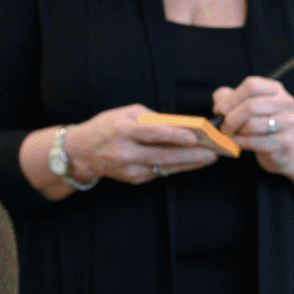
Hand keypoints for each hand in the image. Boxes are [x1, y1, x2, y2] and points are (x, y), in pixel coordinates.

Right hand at [50, 105, 218, 190]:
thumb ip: (152, 119)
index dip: (174, 136)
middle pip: (163, 155)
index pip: (152, 134)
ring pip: (165, 167)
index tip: (195, 137)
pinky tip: (192, 162)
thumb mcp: (126, 114)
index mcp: (123, 131)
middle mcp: (125, 152)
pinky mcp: (133, 179)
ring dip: (189, 163)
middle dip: (191, 155)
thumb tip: (181, 125)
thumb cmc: (107, 127)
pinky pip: (160, 172)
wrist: (81, 152)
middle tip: (213, 153)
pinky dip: (177, 167)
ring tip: (209, 158)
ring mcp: (129, 169)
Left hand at [213, 76, 293, 175]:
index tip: (220, 110)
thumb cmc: (259, 124)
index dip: (232, 98)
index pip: (251, 86)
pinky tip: (238, 142)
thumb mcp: (242, 106)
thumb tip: (220, 106)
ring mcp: (289, 121)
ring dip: (237, 132)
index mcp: (275, 89)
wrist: (282, 148)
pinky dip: (241, 143)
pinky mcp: (286, 141)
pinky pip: (256, 142)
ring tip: (233, 134)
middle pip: (251, 105)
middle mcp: (286, 102)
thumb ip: (227, 98)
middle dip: (231, 118)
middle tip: (223, 126)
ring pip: (252, 125)